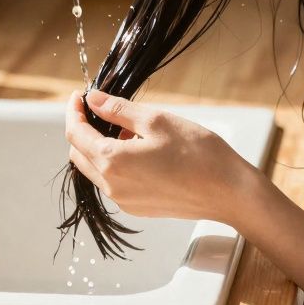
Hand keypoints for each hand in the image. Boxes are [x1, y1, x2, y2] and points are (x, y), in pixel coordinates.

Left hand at [64, 90, 260, 224]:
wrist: (229, 192)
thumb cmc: (197, 153)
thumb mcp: (156, 120)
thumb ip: (118, 110)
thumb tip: (93, 100)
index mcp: (112, 162)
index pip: (76, 134)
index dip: (74, 111)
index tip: (80, 96)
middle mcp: (112, 186)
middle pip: (80, 154)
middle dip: (83, 129)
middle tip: (99, 108)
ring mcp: (125, 201)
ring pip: (95, 170)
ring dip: (99, 147)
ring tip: (125, 127)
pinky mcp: (138, 208)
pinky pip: (114, 183)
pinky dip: (114, 163)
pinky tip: (137, 149)